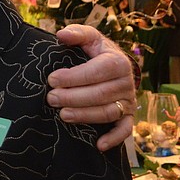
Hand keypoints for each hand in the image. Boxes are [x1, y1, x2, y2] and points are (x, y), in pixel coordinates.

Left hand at [46, 24, 135, 151]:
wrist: (113, 64)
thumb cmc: (96, 51)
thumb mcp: (88, 37)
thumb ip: (76, 34)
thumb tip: (61, 35)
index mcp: (117, 62)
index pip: (96, 72)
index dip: (73, 77)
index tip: (51, 79)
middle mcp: (126, 82)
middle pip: (99, 94)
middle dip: (73, 97)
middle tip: (50, 98)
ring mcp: (128, 101)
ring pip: (107, 112)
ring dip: (85, 116)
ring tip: (62, 115)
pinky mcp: (127, 115)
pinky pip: (125, 129)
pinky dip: (114, 139)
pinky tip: (98, 145)